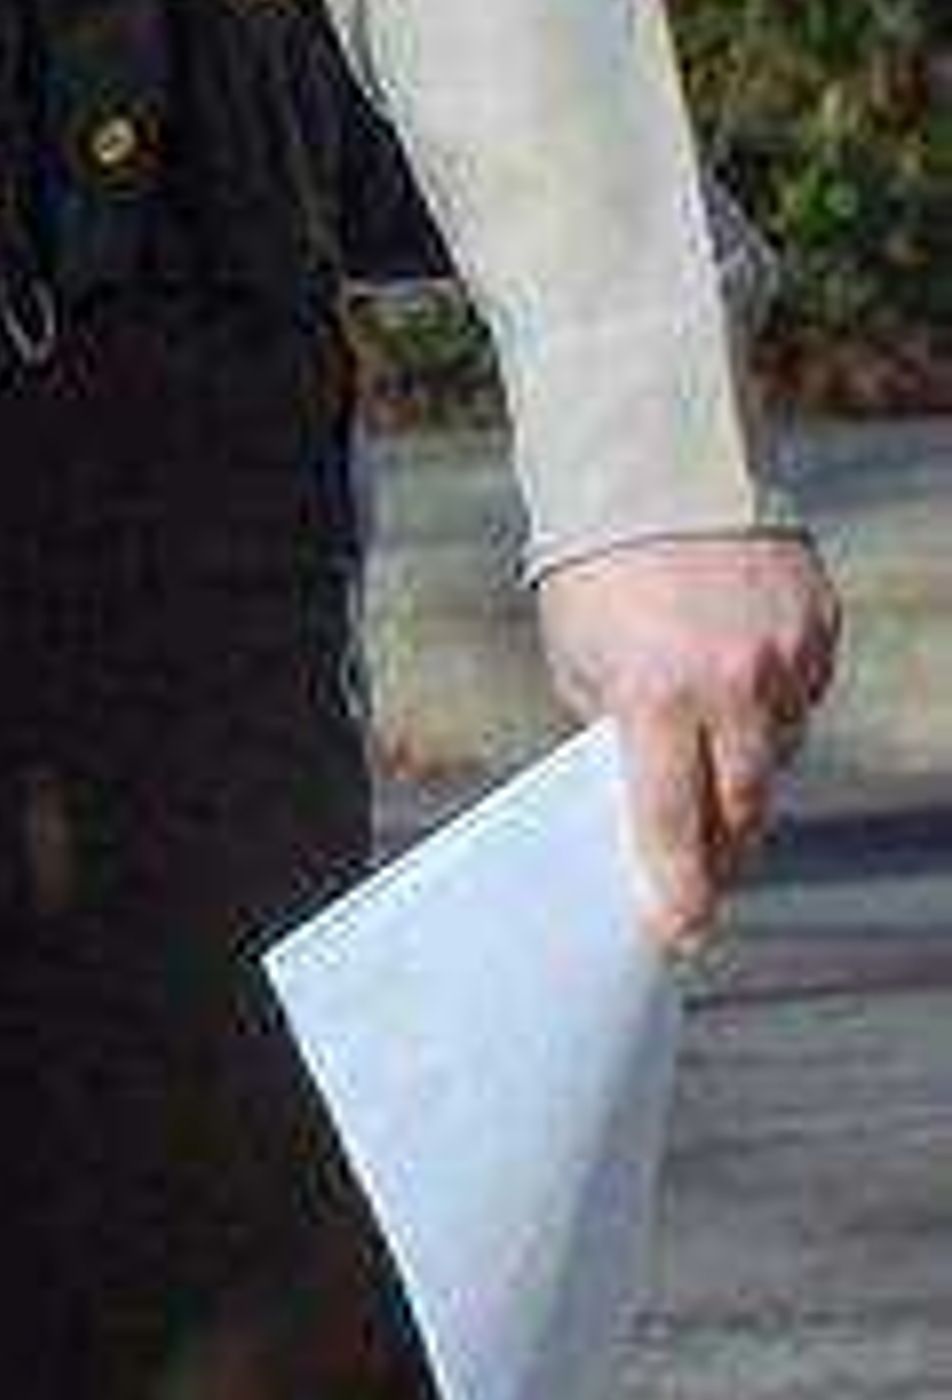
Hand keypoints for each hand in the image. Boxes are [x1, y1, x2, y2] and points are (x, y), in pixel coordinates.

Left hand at [536, 526, 840, 947]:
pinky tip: (739, 690)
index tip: (682, 932)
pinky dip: (772, 707)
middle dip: (721, 847)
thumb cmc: (595, 569)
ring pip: (779, 755)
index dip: (678, 885)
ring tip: (710, 765)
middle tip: (702, 877)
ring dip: (745, 771)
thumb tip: (646, 796)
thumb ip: (619, 730)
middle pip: (742, 805)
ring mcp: (786, 656)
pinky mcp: (819, 628)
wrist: (655, 467)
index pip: (672, 818)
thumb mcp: (580, 661)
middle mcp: (733, 684)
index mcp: (658, 695)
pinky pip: (802, 698)